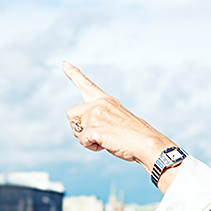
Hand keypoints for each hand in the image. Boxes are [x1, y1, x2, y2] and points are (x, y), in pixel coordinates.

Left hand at [63, 61, 177, 180]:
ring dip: (86, 139)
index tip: (64, 63)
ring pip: (75, 129)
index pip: (87, 85)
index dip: (74, 74)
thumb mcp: (116, 120)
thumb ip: (100, 118)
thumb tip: (79, 126)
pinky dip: (91, 147)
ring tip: (105, 140)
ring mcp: (96, 114)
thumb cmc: (134, 136)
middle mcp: (99, 104)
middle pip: (71, 114)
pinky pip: (82, 140)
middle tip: (94, 135)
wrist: (146, 142)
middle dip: (77, 127)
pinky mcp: (94, 127)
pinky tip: (106, 145)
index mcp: (106, 100)